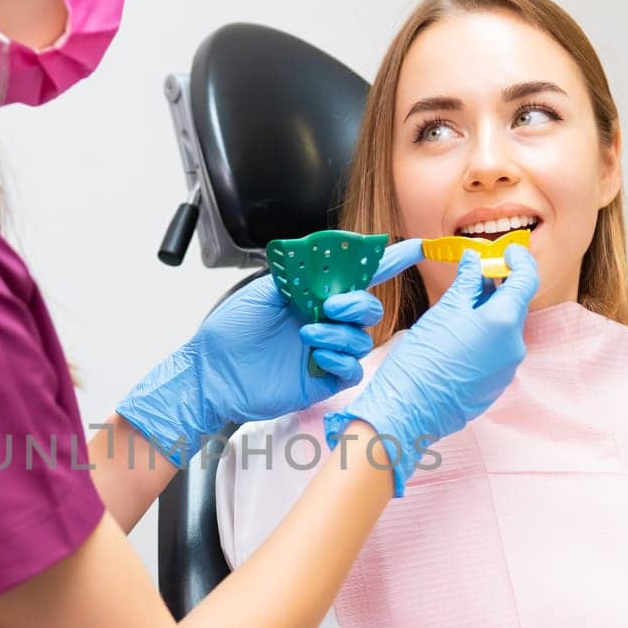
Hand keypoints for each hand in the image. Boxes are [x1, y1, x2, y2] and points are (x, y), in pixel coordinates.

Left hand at [114, 237, 425, 465]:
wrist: (212, 373)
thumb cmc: (228, 333)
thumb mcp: (261, 292)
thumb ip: (297, 277)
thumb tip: (324, 261)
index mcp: (312, 297)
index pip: (357, 277)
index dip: (388, 261)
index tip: (415, 248)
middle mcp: (325, 322)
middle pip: (368, 309)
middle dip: (359, 304)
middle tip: (331, 305)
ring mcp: (326, 352)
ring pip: (362, 339)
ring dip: (342, 333)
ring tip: (309, 334)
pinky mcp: (323, 380)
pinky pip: (352, 369)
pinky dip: (343, 360)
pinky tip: (319, 355)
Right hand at [323, 243, 539, 495]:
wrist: (409, 410)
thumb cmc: (421, 359)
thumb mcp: (443, 311)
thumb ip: (466, 282)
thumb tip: (475, 261)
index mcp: (504, 322)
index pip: (526, 279)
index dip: (519, 259)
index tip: (507, 249)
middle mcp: (514, 346)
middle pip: (513, 306)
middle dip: (496, 288)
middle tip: (472, 275)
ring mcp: (508, 369)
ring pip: (504, 330)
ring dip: (488, 315)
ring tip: (457, 311)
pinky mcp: (497, 385)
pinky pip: (497, 353)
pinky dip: (484, 339)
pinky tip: (457, 340)